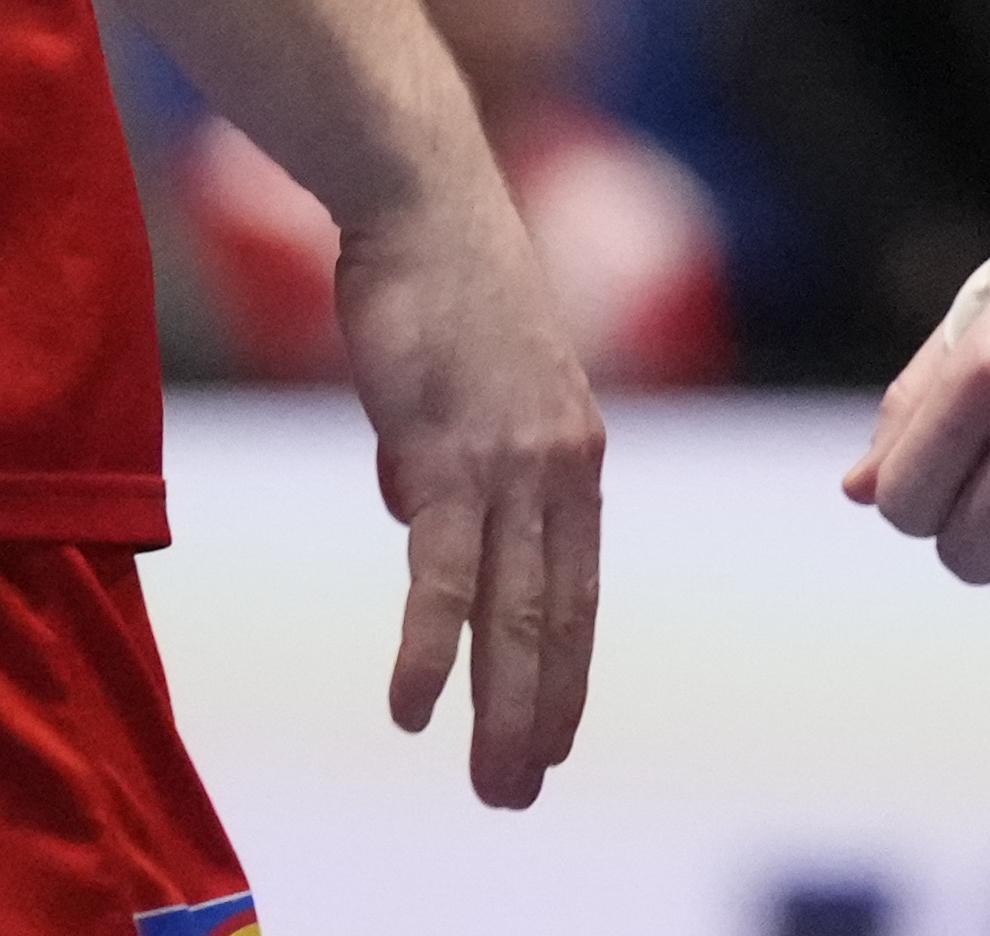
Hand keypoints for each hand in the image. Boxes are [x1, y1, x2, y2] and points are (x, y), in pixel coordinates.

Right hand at [330, 174, 605, 807]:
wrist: (422, 196)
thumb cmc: (438, 279)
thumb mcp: (466, 385)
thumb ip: (450, 459)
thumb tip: (412, 515)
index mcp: (572, 454)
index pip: (577, 589)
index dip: (566, 671)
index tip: (553, 739)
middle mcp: (560, 466)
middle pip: (555, 619)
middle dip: (539, 716)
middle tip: (518, 794)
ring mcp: (510, 460)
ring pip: (513, 613)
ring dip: (500, 709)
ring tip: (490, 782)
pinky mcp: (448, 449)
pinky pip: (444, 572)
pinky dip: (429, 647)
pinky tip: (412, 708)